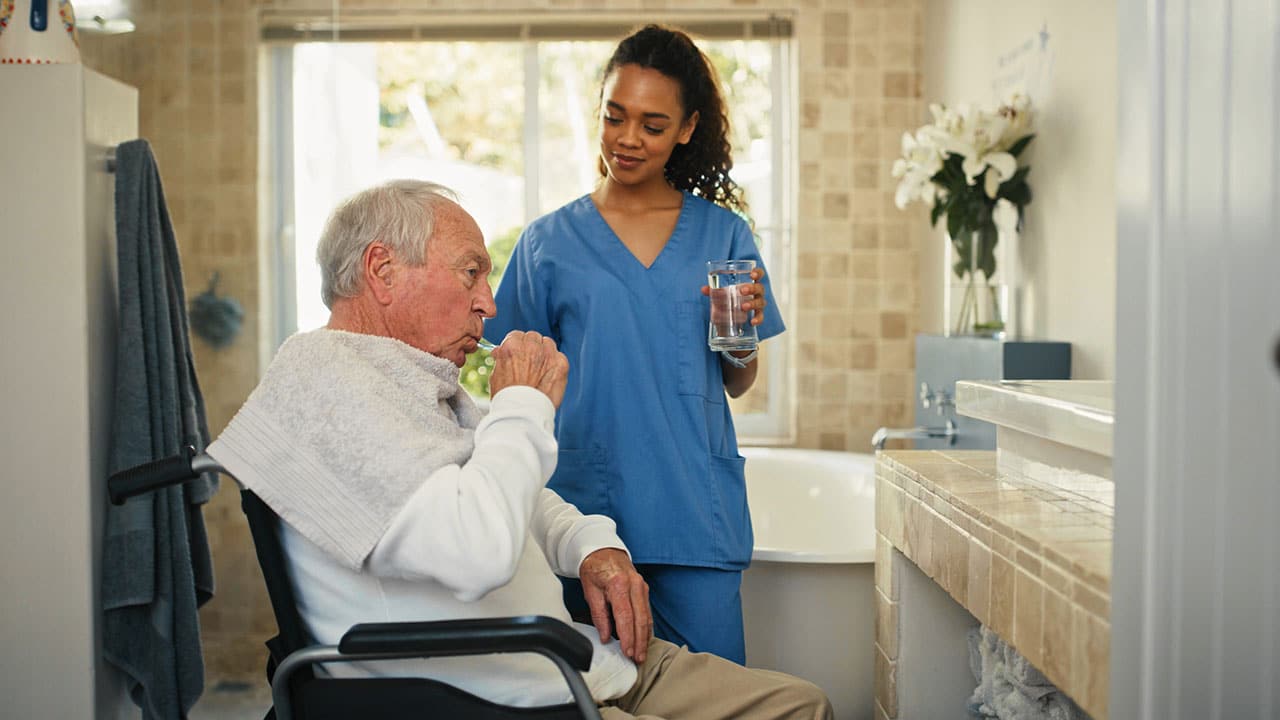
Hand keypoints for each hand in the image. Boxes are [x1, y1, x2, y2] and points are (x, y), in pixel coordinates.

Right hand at [487, 331, 568, 407]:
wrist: (523, 414)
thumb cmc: (507, 398)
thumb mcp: (496, 375)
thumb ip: (501, 358)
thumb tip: (500, 351)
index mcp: (512, 346)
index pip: (516, 335)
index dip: (517, 346)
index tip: (517, 354)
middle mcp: (531, 347)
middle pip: (533, 337)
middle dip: (530, 347)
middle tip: (528, 362)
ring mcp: (548, 354)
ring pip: (548, 343)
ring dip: (544, 352)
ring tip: (539, 369)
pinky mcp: (562, 364)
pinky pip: (559, 356)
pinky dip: (555, 363)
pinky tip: (548, 376)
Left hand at [578, 548, 650, 662]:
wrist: (603, 550)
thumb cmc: (594, 569)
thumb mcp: (590, 591)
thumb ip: (599, 615)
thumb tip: (606, 637)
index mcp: (619, 585)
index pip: (625, 617)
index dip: (628, 637)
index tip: (627, 652)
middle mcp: (634, 585)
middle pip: (641, 619)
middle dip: (640, 642)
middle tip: (637, 659)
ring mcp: (642, 586)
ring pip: (647, 616)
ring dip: (645, 637)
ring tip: (641, 654)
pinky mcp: (644, 589)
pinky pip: (647, 611)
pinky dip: (646, 627)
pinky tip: (643, 639)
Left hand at [700, 266, 767, 325]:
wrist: (731, 316)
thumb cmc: (730, 298)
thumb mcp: (722, 293)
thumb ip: (714, 291)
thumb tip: (704, 289)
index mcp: (750, 282)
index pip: (758, 274)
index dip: (758, 273)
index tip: (752, 274)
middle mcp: (756, 292)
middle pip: (759, 288)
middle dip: (752, 288)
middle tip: (742, 290)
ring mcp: (758, 304)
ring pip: (760, 302)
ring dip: (753, 304)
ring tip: (743, 307)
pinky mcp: (757, 315)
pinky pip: (761, 317)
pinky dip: (758, 319)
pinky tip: (752, 321)